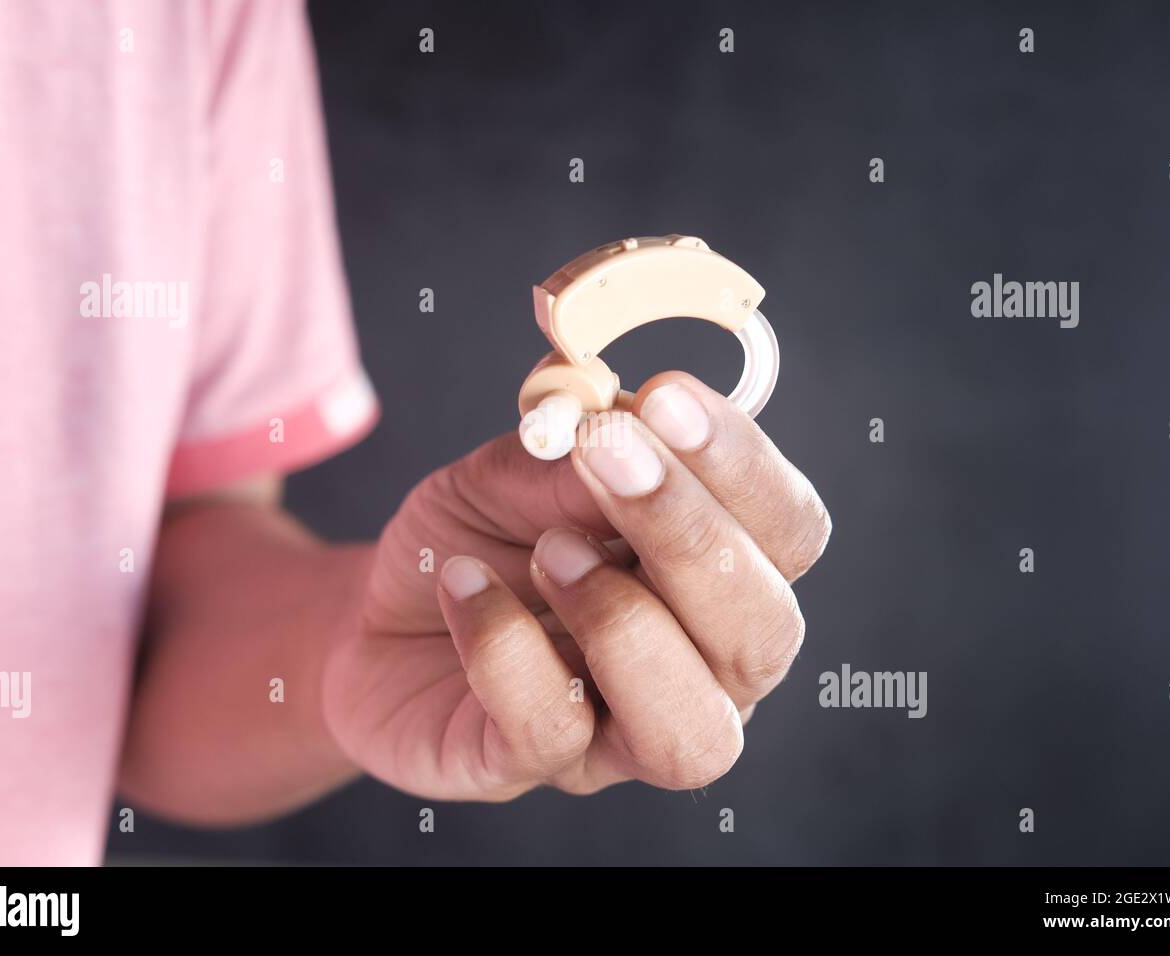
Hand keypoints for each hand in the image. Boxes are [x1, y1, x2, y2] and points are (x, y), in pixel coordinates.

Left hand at [323, 372, 830, 799]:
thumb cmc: (477, 537)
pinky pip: (552, 731)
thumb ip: (577, 450)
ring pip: (694, 730)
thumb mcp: (516, 468)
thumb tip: (627, 424)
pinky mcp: (533, 767)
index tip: (668, 397)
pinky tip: (463, 584)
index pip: (790, 532)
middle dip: (691, 535)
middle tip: (607, 453)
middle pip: (766, 632)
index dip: (744, 466)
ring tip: (548, 552)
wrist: (379, 614)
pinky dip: (504, 646)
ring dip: (623, 622)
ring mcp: (622, 735)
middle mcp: (701, 668)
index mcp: (722, 575)